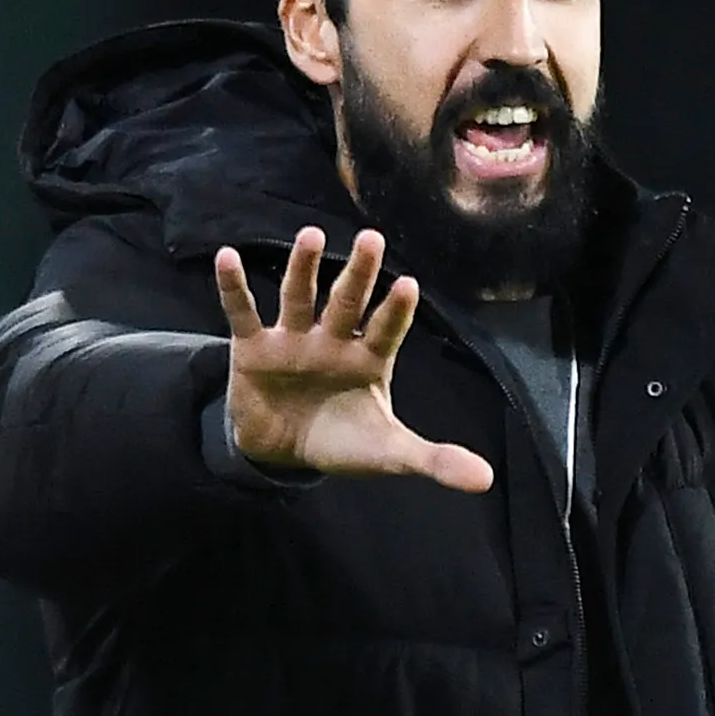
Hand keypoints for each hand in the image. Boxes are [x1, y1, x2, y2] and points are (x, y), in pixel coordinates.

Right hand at [214, 226, 491, 492]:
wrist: (282, 452)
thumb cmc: (343, 441)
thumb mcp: (389, 453)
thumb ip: (435, 460)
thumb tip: (486, 480)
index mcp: (369, 359)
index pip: (386, 330)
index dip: (395, 312)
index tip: (408, 286)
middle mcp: (334, 340)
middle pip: (347, 302)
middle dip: (359, 273)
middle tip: (372, 239)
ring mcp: (293, 339)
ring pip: (299, 297)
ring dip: (304, 268)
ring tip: (312, 236)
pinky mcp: (253, 348)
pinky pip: (244, 313)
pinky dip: (234, 287)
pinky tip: (228, 257)